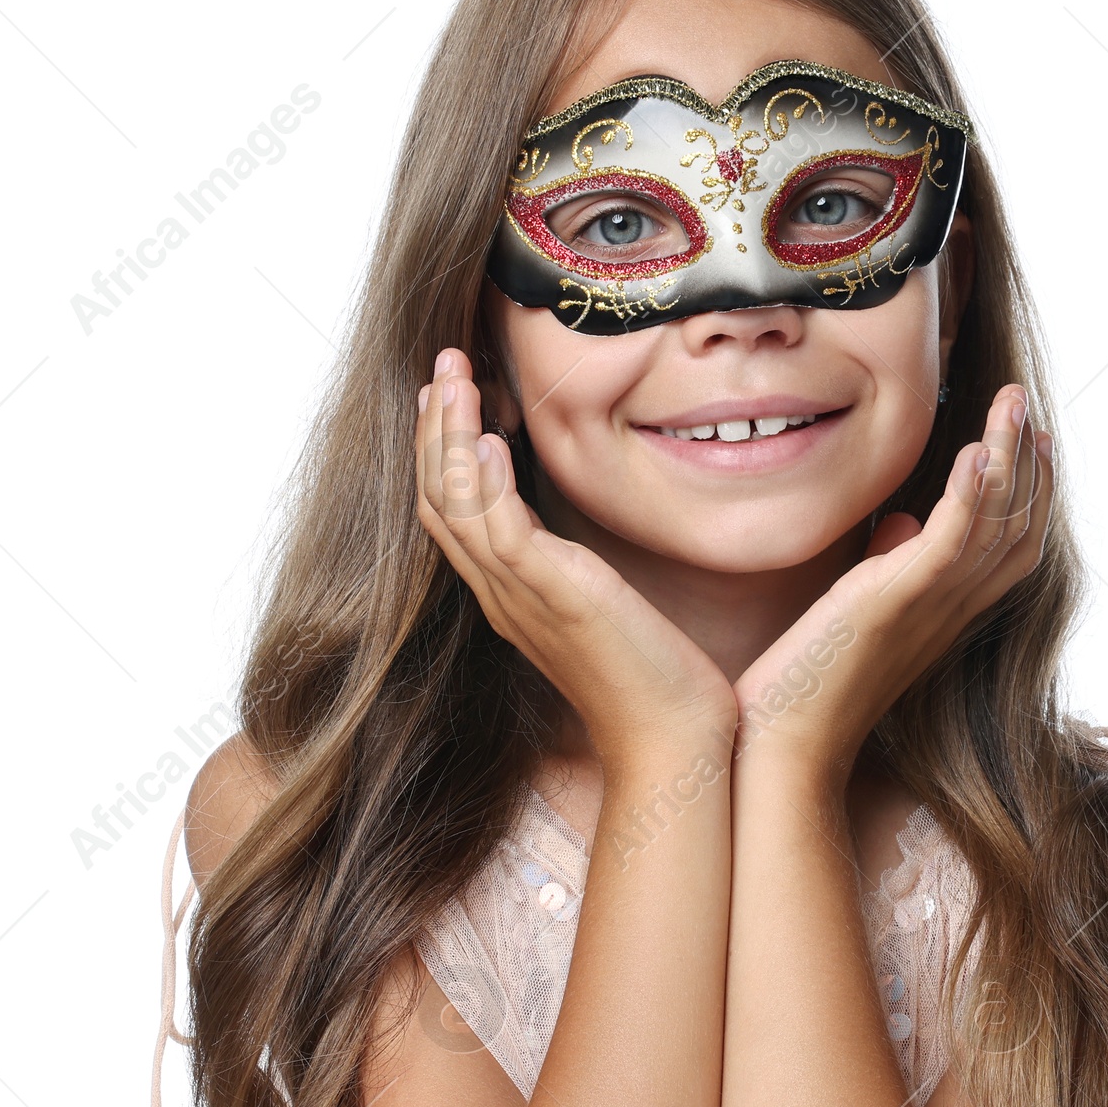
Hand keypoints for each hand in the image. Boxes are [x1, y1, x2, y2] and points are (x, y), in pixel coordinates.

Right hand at [416, 349, 735, 764]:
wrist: (672, 740)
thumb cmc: (653, 680)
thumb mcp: (605, 610)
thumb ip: (577, 572)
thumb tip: (574, 539)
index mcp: (511, 595)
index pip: (453, 513)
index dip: (442, 452)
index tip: (448, 396)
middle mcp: (502, 596)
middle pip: (438, 500)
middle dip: (435, 429)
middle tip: (443, 366)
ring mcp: (521, 598)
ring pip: (457, 505)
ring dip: (450, 436)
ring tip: (454, 376)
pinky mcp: (555, 597)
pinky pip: (501, 533)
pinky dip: (487, 482)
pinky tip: (491, 440)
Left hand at [730, 385, 1051, 781]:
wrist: (782, 746)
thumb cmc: (807, 684)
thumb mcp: (855, 612)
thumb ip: (886, 568)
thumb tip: (895, 526)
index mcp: (944, 610)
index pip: (1012, 543)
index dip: (1030, 488)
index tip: (1031, 436)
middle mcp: (950, 609)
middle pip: (1021, 526)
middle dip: (1031, 460)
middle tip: (1024, 402)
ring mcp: (927, 606)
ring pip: (997, 523)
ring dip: (1009, 456)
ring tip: (1010, 401)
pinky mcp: (894, 603)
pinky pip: (950, 542)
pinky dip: (970, 496)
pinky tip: (976, 452)